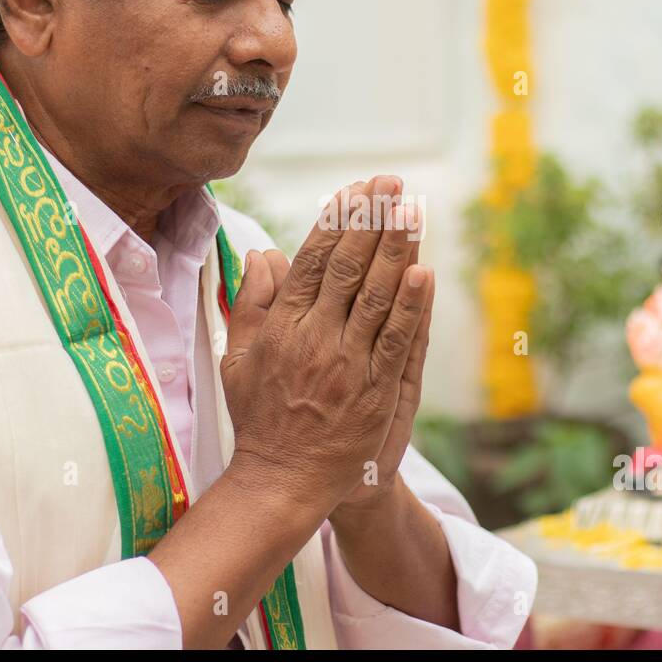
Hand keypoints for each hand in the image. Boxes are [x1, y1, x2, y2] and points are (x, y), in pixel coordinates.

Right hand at [220, 177, 433, 516]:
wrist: (281, 479)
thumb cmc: (259, 417)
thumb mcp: (237, 357)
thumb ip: (250, 303)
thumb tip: (262, 254)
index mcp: (282, 326)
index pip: (313, 260)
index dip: (337, 220)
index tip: (356, 189)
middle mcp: (314, 338)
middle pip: (348, 267)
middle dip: (371, 219)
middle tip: (391, 182)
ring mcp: (347, 364)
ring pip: (376, 296)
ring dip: (396, 249)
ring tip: (413, 209)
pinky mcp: (375, 392)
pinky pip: (397, 341)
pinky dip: (412, 307)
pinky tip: (424, 273)